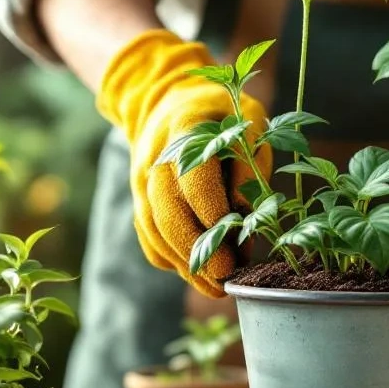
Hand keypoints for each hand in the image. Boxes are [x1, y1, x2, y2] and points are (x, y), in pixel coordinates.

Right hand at [97, 30, 270, 296]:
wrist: (172, 100)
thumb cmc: (224, 115)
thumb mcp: (249, 123)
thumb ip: (249, 165)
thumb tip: (245, 215)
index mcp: (185, 128)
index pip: (194, 178)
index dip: (213, 216)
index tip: (235, 246)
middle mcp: (154, 156)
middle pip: (167, 211)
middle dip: (197, 251)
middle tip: (226, 277)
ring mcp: (141, 180)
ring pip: (155, 230)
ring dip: (184, 264)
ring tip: (216, 287)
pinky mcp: (139, 200)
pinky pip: (148, 237)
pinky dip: (170, 259)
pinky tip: (196, 274)